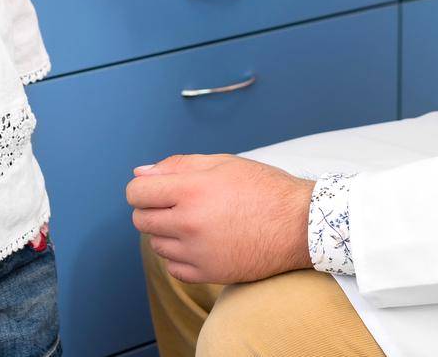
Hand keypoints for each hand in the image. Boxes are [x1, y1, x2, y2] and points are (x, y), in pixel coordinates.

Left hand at [127, 153, 315, 284]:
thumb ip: (178, 165)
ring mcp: (198, 253)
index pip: (137, 192)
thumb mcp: (222, 162)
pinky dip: (180, 256)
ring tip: (194, 222)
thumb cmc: (264, 189)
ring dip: (167, 233)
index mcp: (192, 190)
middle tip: (176, 203)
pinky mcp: (208, 274)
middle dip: (152, 209)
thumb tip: (141, 172)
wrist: (300, 225)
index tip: (154, 188)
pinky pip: (173, 268)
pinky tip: (200, 243)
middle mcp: (190, 223)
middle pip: (141, 220)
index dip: (142, 187)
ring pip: (156, 245)